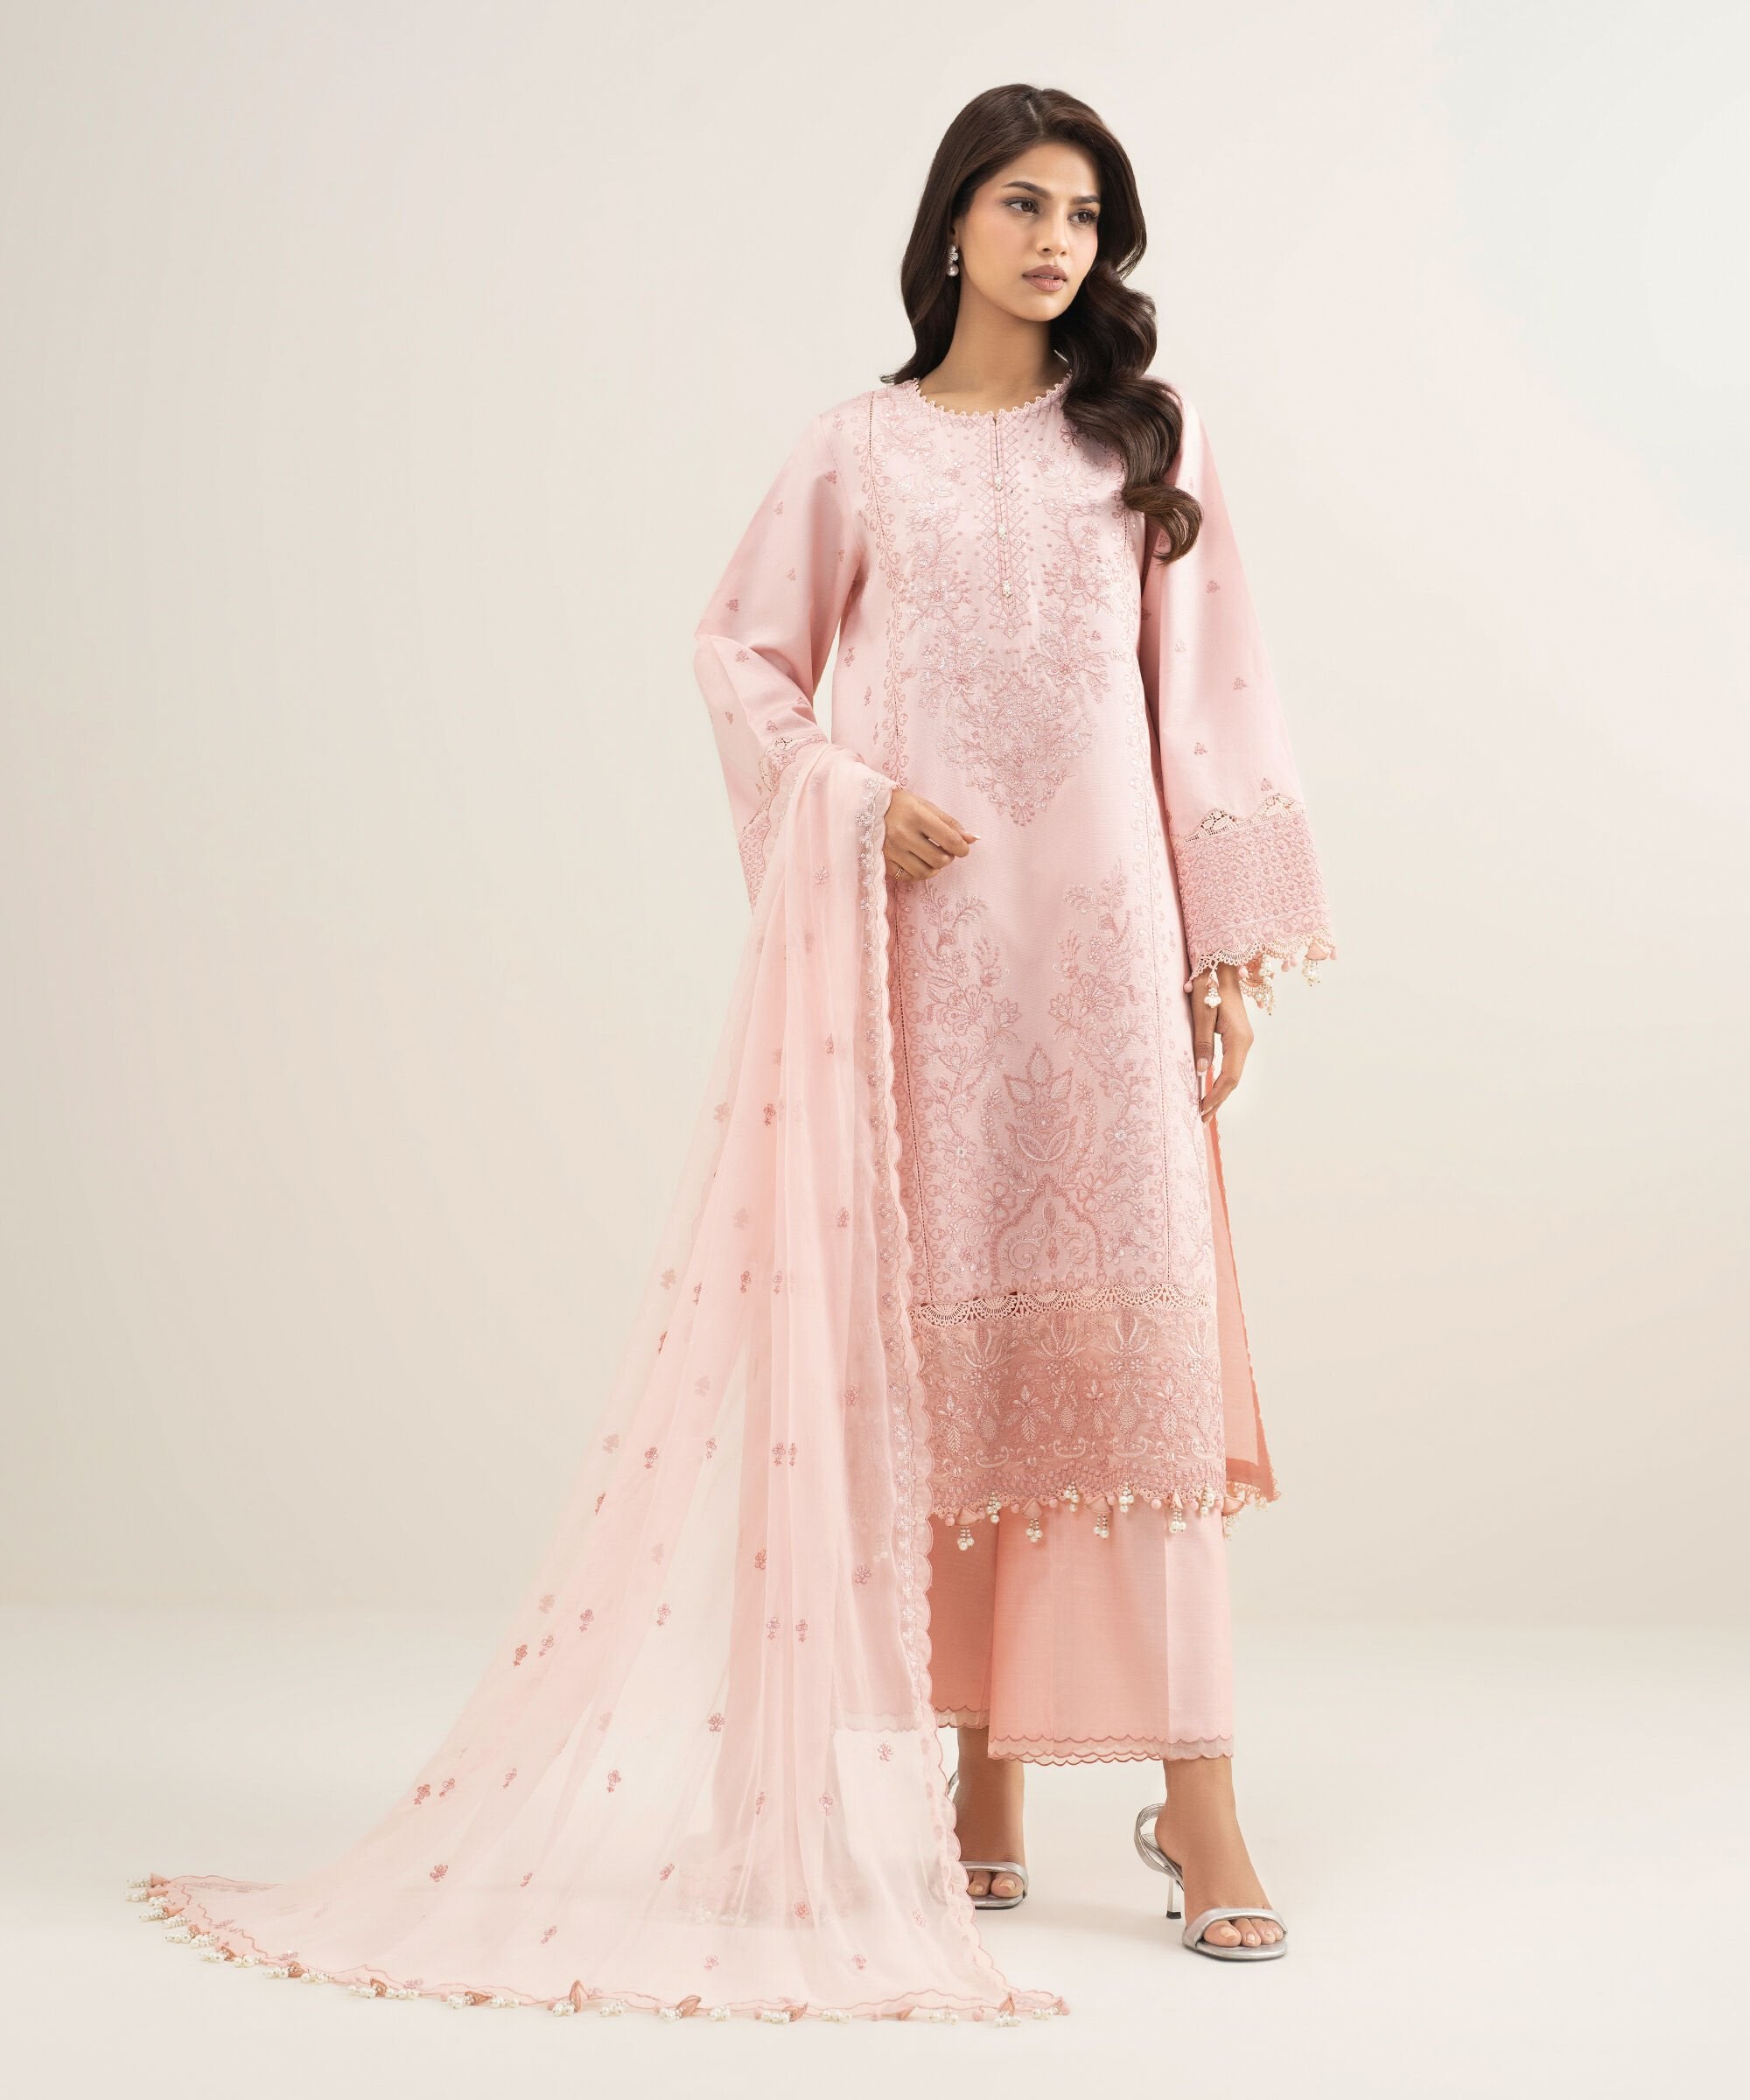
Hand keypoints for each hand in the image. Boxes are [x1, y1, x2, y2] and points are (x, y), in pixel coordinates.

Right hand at [883, 788, 975, 880]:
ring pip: (925, 872)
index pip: (950, 840)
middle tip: (944, 849)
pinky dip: (918, 872)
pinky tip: (917, 861)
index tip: (963, 848)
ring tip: (931, 855)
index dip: (963, 848)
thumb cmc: (901, 805)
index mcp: (917, 816)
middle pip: (939, 860)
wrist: (866, 807)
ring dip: (934, 867)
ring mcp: (892, 850)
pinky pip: (909, 877)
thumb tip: (972, 839)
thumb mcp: (926, 807)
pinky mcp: (884, 861)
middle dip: (948, 857)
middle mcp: (903, 834)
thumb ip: (950, 823)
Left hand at [1190, 963, 1252, 1122]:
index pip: (1229, 1077)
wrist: (1221, 966)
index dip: (1215, 1096)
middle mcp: (1246, 1042)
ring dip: (1220, 1092)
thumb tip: (1202, 1072)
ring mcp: (1244, 1039)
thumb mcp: (1201, 1014)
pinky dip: (1222, 1079)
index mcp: (1238, 1039)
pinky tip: (1212, 1087)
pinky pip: (1232, 1063)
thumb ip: (1202, 1043)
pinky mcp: (1238, 1036)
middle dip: (1218, 1100)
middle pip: (1234, 1079)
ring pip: (1234, 1072)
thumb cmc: (1208, 986)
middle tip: (1201, 1119)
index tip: (1201, 1110)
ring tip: (1205, 1110)